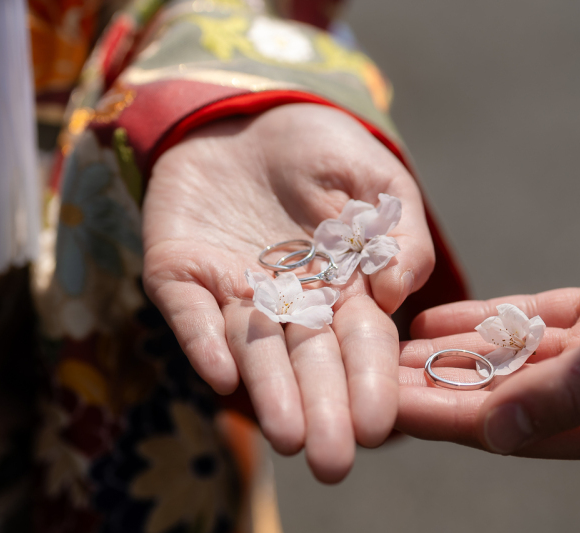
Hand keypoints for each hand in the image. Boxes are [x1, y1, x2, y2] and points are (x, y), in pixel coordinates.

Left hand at [142, 104, 434, 481]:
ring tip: (285, 435)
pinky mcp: (180, 273)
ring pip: (252, 349)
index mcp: (343, 290)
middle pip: (307, 363)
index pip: (360, 346)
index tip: (379, 423)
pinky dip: (202, 340)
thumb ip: (399, 235)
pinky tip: (219, 373)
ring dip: (267, 390)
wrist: (247, 116)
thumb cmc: (322, 151)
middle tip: (332, 460)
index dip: (369, 383)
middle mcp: (289, 304)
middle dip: (321, 410)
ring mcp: (232, 291)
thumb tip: (397, 294)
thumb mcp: (379, 182)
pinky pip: (190, 313)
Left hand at [397, 204, 579, 465]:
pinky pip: (531, 322)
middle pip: (501, 397)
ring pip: (510, 359)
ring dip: (453, 353)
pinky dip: (488, 320)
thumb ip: (570, 393)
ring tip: (395, 347)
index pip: (512, 429)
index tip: (389, 408)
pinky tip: (441, 319)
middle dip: (436, 387)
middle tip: (374, 376)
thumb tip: (497, 435)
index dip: (445, 418)